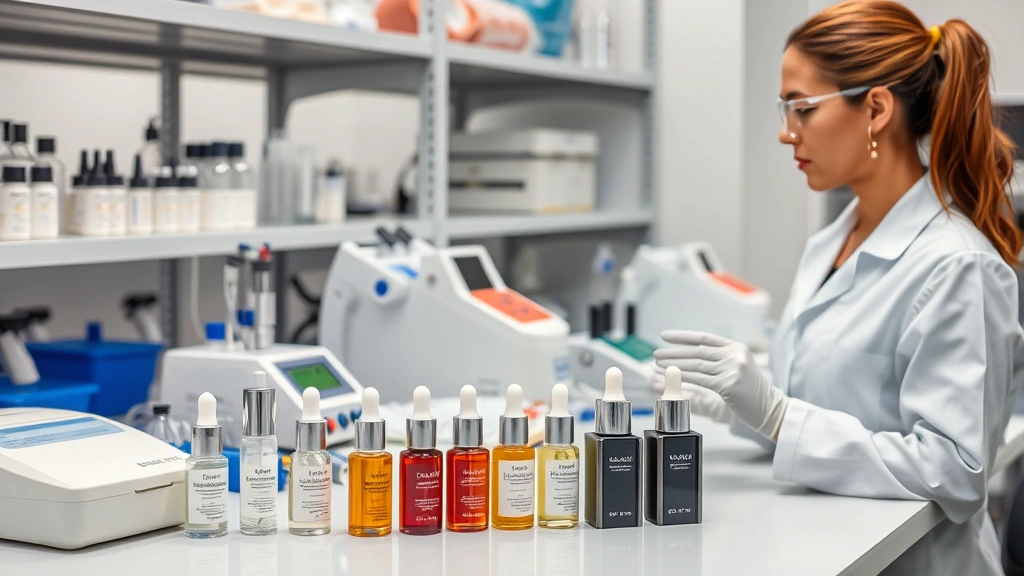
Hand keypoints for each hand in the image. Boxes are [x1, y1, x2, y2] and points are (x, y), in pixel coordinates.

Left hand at [654, 330, 787, 438]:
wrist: (771, 409)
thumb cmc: (752, 391)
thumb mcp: (739, 367)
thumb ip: (720, 359)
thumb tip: (690, 356)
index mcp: (736, 347)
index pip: (704, 337)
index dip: (683, 336)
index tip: (665, 336)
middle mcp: (734, 355)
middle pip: (697, 351)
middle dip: (674, 352)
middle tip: (656, 353)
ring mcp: (732, 369)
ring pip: (696, 365)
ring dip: (674, 365)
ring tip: (658, 365)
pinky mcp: (728, 385)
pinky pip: (700, 379)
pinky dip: (683, 377)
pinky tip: (671, 377)